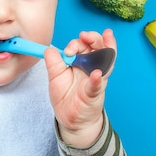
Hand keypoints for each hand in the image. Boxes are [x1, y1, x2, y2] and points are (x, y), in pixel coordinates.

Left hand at [44, 29, 115, 147]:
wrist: (70, 120)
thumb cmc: (66, 96)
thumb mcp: (55, 76)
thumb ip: (53, 62)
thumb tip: (49, 48)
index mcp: (82, 62)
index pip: (85, 45)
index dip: (77, 43)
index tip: (67, 50)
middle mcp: (92, 67)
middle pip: (100, 47)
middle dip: (94, 38)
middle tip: (85, 36)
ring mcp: (96, 80)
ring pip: (106, 61)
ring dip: (106, 48)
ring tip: (106, 38)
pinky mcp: (94, 94)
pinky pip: (97, 85)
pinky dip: (97, 79)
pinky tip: (97, 73)